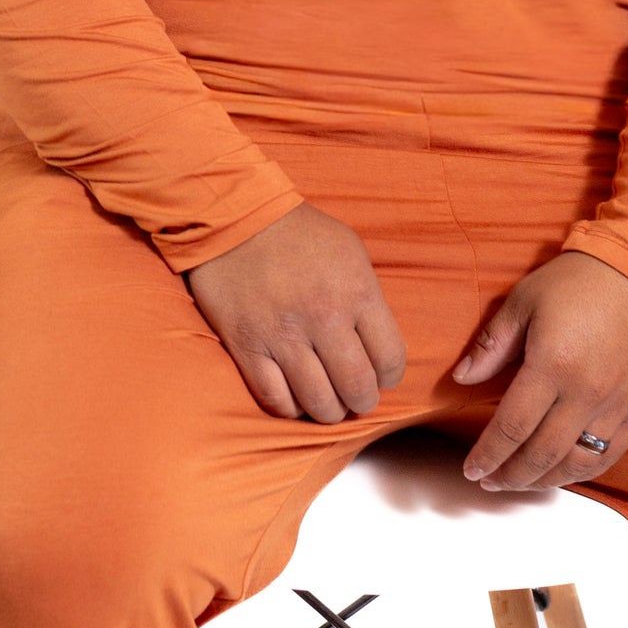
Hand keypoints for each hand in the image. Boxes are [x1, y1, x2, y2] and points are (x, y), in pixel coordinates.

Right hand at [185, 202, 408, 423]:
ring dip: (329, 411)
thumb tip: (378, 347)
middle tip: (355, 396)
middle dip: (362, 401)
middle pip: (358, 388)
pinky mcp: (247, 346)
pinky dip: (290, 408)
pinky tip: (295, 397)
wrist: (236, 216)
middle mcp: (323, 318)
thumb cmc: (299, 233)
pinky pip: (275, 400)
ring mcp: (283, 335)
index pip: (390, 359)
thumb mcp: (351, 253)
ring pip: (319, 403)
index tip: (381, 376)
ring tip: (327, 402)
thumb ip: (368, 299)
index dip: (390, 377)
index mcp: (357, 292)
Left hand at [454, 251, 627, 488]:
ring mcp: (615, 405)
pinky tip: (561, 473)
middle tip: (489, 480)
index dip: (488, 454)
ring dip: (542, 480)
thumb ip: (492, 344)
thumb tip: (462, 378)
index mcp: (553, 364)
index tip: (471, 468)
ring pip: (576, 464)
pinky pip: (609, 455)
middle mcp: (586, 392)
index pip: (512, 427)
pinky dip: (582, 472)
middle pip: (541, 454)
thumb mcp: (525, 301)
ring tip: (519, 481)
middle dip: (509, 475)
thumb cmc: (580, 281)